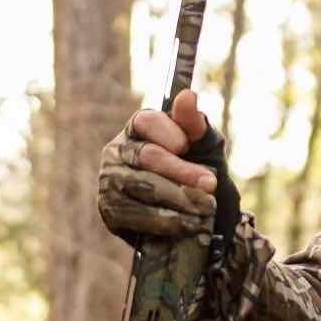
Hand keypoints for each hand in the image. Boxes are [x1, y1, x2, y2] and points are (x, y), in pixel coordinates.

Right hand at [94, 89, 222, 241]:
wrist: (191, 215)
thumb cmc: (194, 170)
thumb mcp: (202, 147)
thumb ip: (194, 124)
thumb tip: (188, 95)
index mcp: (138, 128)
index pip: (146, 121)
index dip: (167, 132)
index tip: (187, 145)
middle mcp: (117, 151)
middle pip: (147, 156)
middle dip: (182, 171)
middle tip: (210, 184)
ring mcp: (110, 181)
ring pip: (142, 187)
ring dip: (177, 199)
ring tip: (205, 208)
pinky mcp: (110, 210)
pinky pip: (135, 215)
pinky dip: (164, 222)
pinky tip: (187, 225)